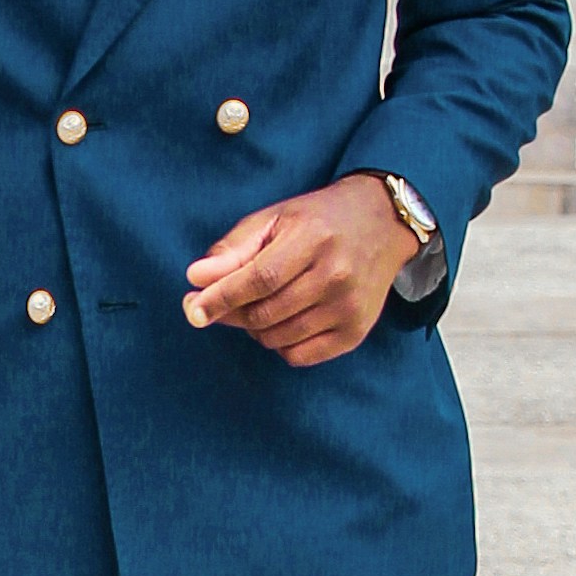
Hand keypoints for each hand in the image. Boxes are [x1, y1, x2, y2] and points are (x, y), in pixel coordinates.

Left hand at [181, 172, 415, 368]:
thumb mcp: (274, 219)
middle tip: (221, 302)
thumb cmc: (318, 220)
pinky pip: (300, 356)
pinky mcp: (356, 332)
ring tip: (261, 304)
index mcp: (314, 239)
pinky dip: (280, 344)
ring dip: (256, 329)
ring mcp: (349, 308)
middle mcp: (337, 276)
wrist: (381, 225)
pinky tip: (284, 320)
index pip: (260, 278)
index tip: (193, 309)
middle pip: (265, 313)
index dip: (223, 297)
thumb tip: (196, 279)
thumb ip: (233, 249)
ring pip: (278, 338)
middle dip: (233, 313)